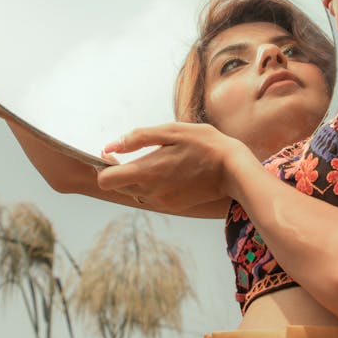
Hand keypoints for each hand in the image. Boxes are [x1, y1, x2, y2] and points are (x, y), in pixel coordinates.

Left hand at [97, 122, 243, 212]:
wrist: (233, 170)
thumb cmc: (204, 144)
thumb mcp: (172, 131)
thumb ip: (138, 138)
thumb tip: (110, 146)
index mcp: (147, 171)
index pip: (105, 180)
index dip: (104, 167)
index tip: (112, 155)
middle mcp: (150, 191)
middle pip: (117, 187)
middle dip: (119, 171)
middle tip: (133, 154)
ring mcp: (162, 201)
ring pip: (133, 192)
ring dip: (136, 179)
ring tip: (156, 161)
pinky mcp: (173, 206)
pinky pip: (151, 197)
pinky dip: (152, 185)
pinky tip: (169, 171)